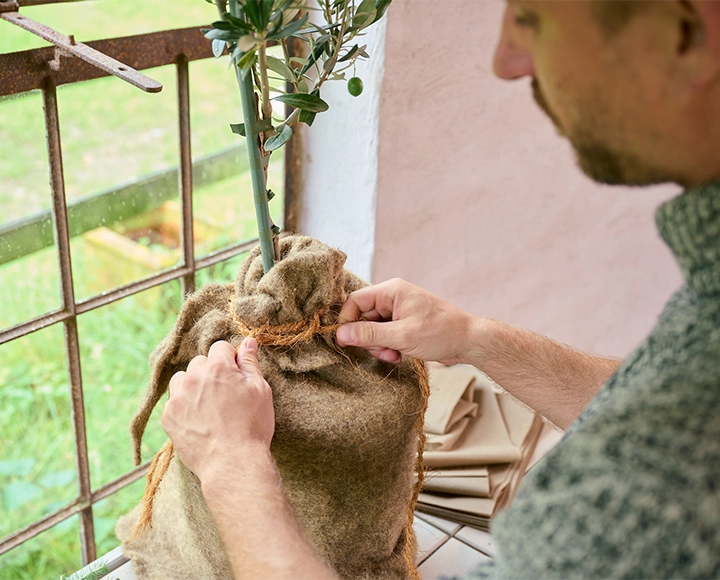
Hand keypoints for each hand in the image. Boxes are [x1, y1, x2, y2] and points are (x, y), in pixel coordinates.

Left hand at [161, 338, 273, 481]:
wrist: (232, 463)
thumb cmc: (252, 427)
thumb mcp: (260, 390)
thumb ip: (250, 363)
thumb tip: (248, 342)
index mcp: (218, 367)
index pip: (220, 348)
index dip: (231, 360)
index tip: (236, 376)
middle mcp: (194, 377)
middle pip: (199, 362)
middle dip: (211, 372)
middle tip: (225, 394)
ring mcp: (178, 398)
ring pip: (182, 379)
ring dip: (193, 386)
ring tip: (208, 406)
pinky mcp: (168, 417)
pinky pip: (174, 402)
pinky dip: (184, 407)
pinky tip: (199, 421)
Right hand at [335, 278, 477, 364]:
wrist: (469, 342)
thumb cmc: (441, 333)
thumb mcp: (402, 336)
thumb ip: (369, 334)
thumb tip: (340, 334)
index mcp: (391, 291)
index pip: (355, 301)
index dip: (347, 321)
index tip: (346, 341)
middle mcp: (393, 298)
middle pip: (362, 317)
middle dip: (368, 338)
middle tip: (383, 351)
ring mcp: (399, 312)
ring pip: (372, 330)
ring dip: (379, 346)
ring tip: (394, 355)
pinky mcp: (404, 324)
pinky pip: (384, 335)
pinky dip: (388, 347)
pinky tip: (399, 356)